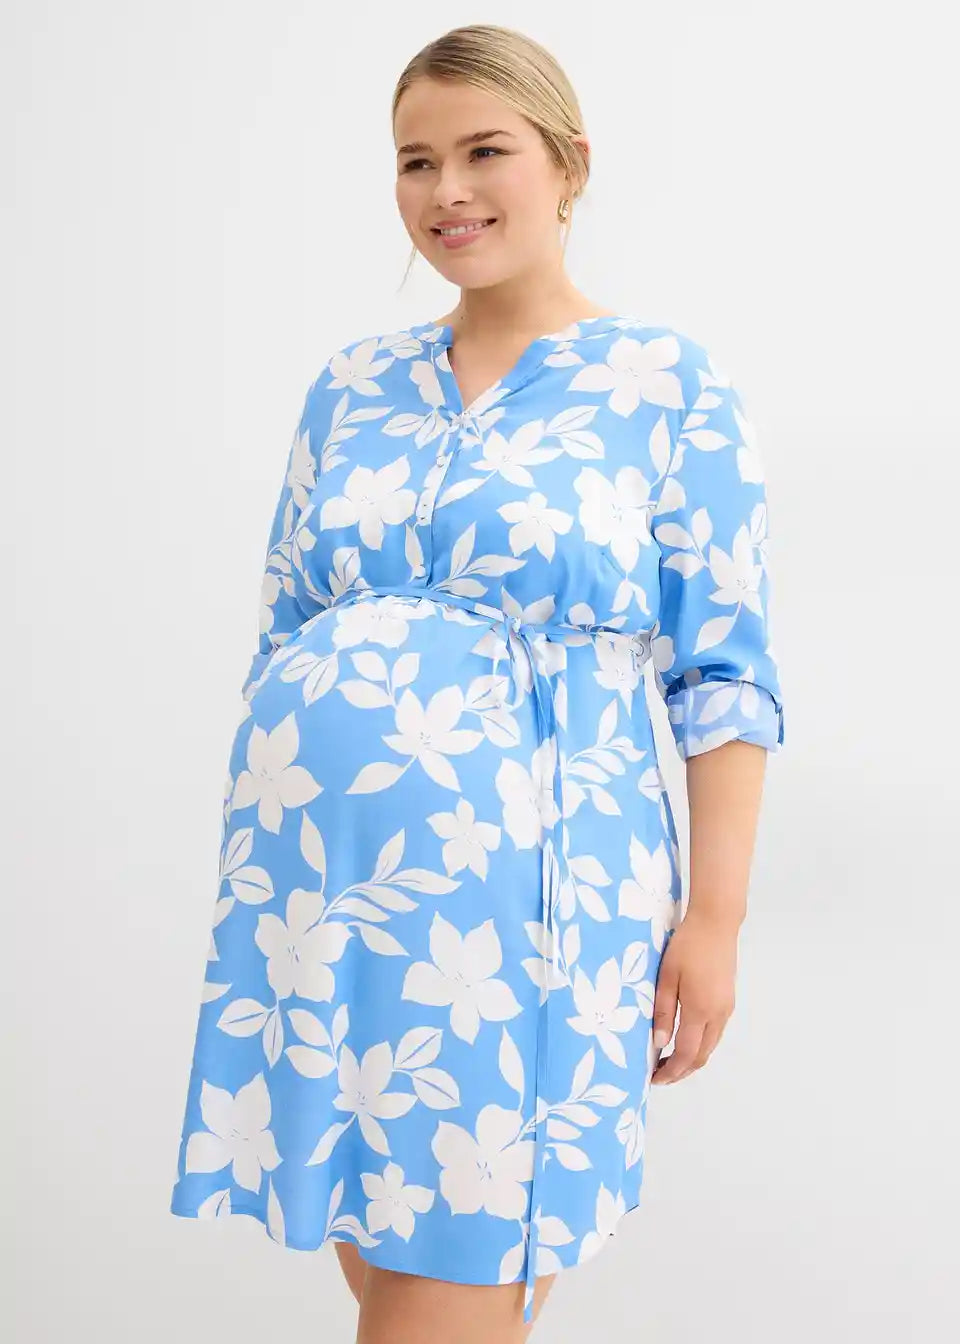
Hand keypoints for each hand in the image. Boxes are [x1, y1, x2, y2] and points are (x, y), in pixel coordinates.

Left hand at [650, 910, 738, 1084]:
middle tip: (660, 1074)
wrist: (716, 924)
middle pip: (701, 1055)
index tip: (655, 1078)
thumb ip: (663, 1012)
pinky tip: (686, 1038)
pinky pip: (715, 1032)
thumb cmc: (687, 946)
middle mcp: (718, 1015)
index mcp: (700, 1010)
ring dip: (691, 1058)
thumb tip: (659, 1043)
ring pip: (710, 1046)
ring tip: (669, 1060)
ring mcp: (726, 1008)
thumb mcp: (667, 977)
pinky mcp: (728, 1000)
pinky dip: (701, 1044)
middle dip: (681, 1070)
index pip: (686, 1053)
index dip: (671, 1071)